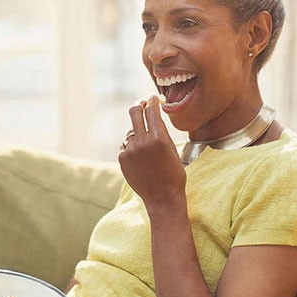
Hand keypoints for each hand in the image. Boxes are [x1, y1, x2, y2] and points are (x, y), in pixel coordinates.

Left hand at [118, 96, 186, 210]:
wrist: (163, 198)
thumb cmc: (173, 174)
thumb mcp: (173, 149)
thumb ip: (161, 132)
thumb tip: (153, 115)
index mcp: (159, 138)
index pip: (151, 110)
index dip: (152, 101)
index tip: (152, 98)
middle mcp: (143, 142)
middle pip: (134, 112)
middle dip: (138, 105)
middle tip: (141, 104)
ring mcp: (130, 150)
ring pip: (131, 131)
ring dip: (137, 133)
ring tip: (147, 148)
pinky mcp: (123, 158)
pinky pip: (126, 145)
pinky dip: (132, 147)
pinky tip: (141, 158)